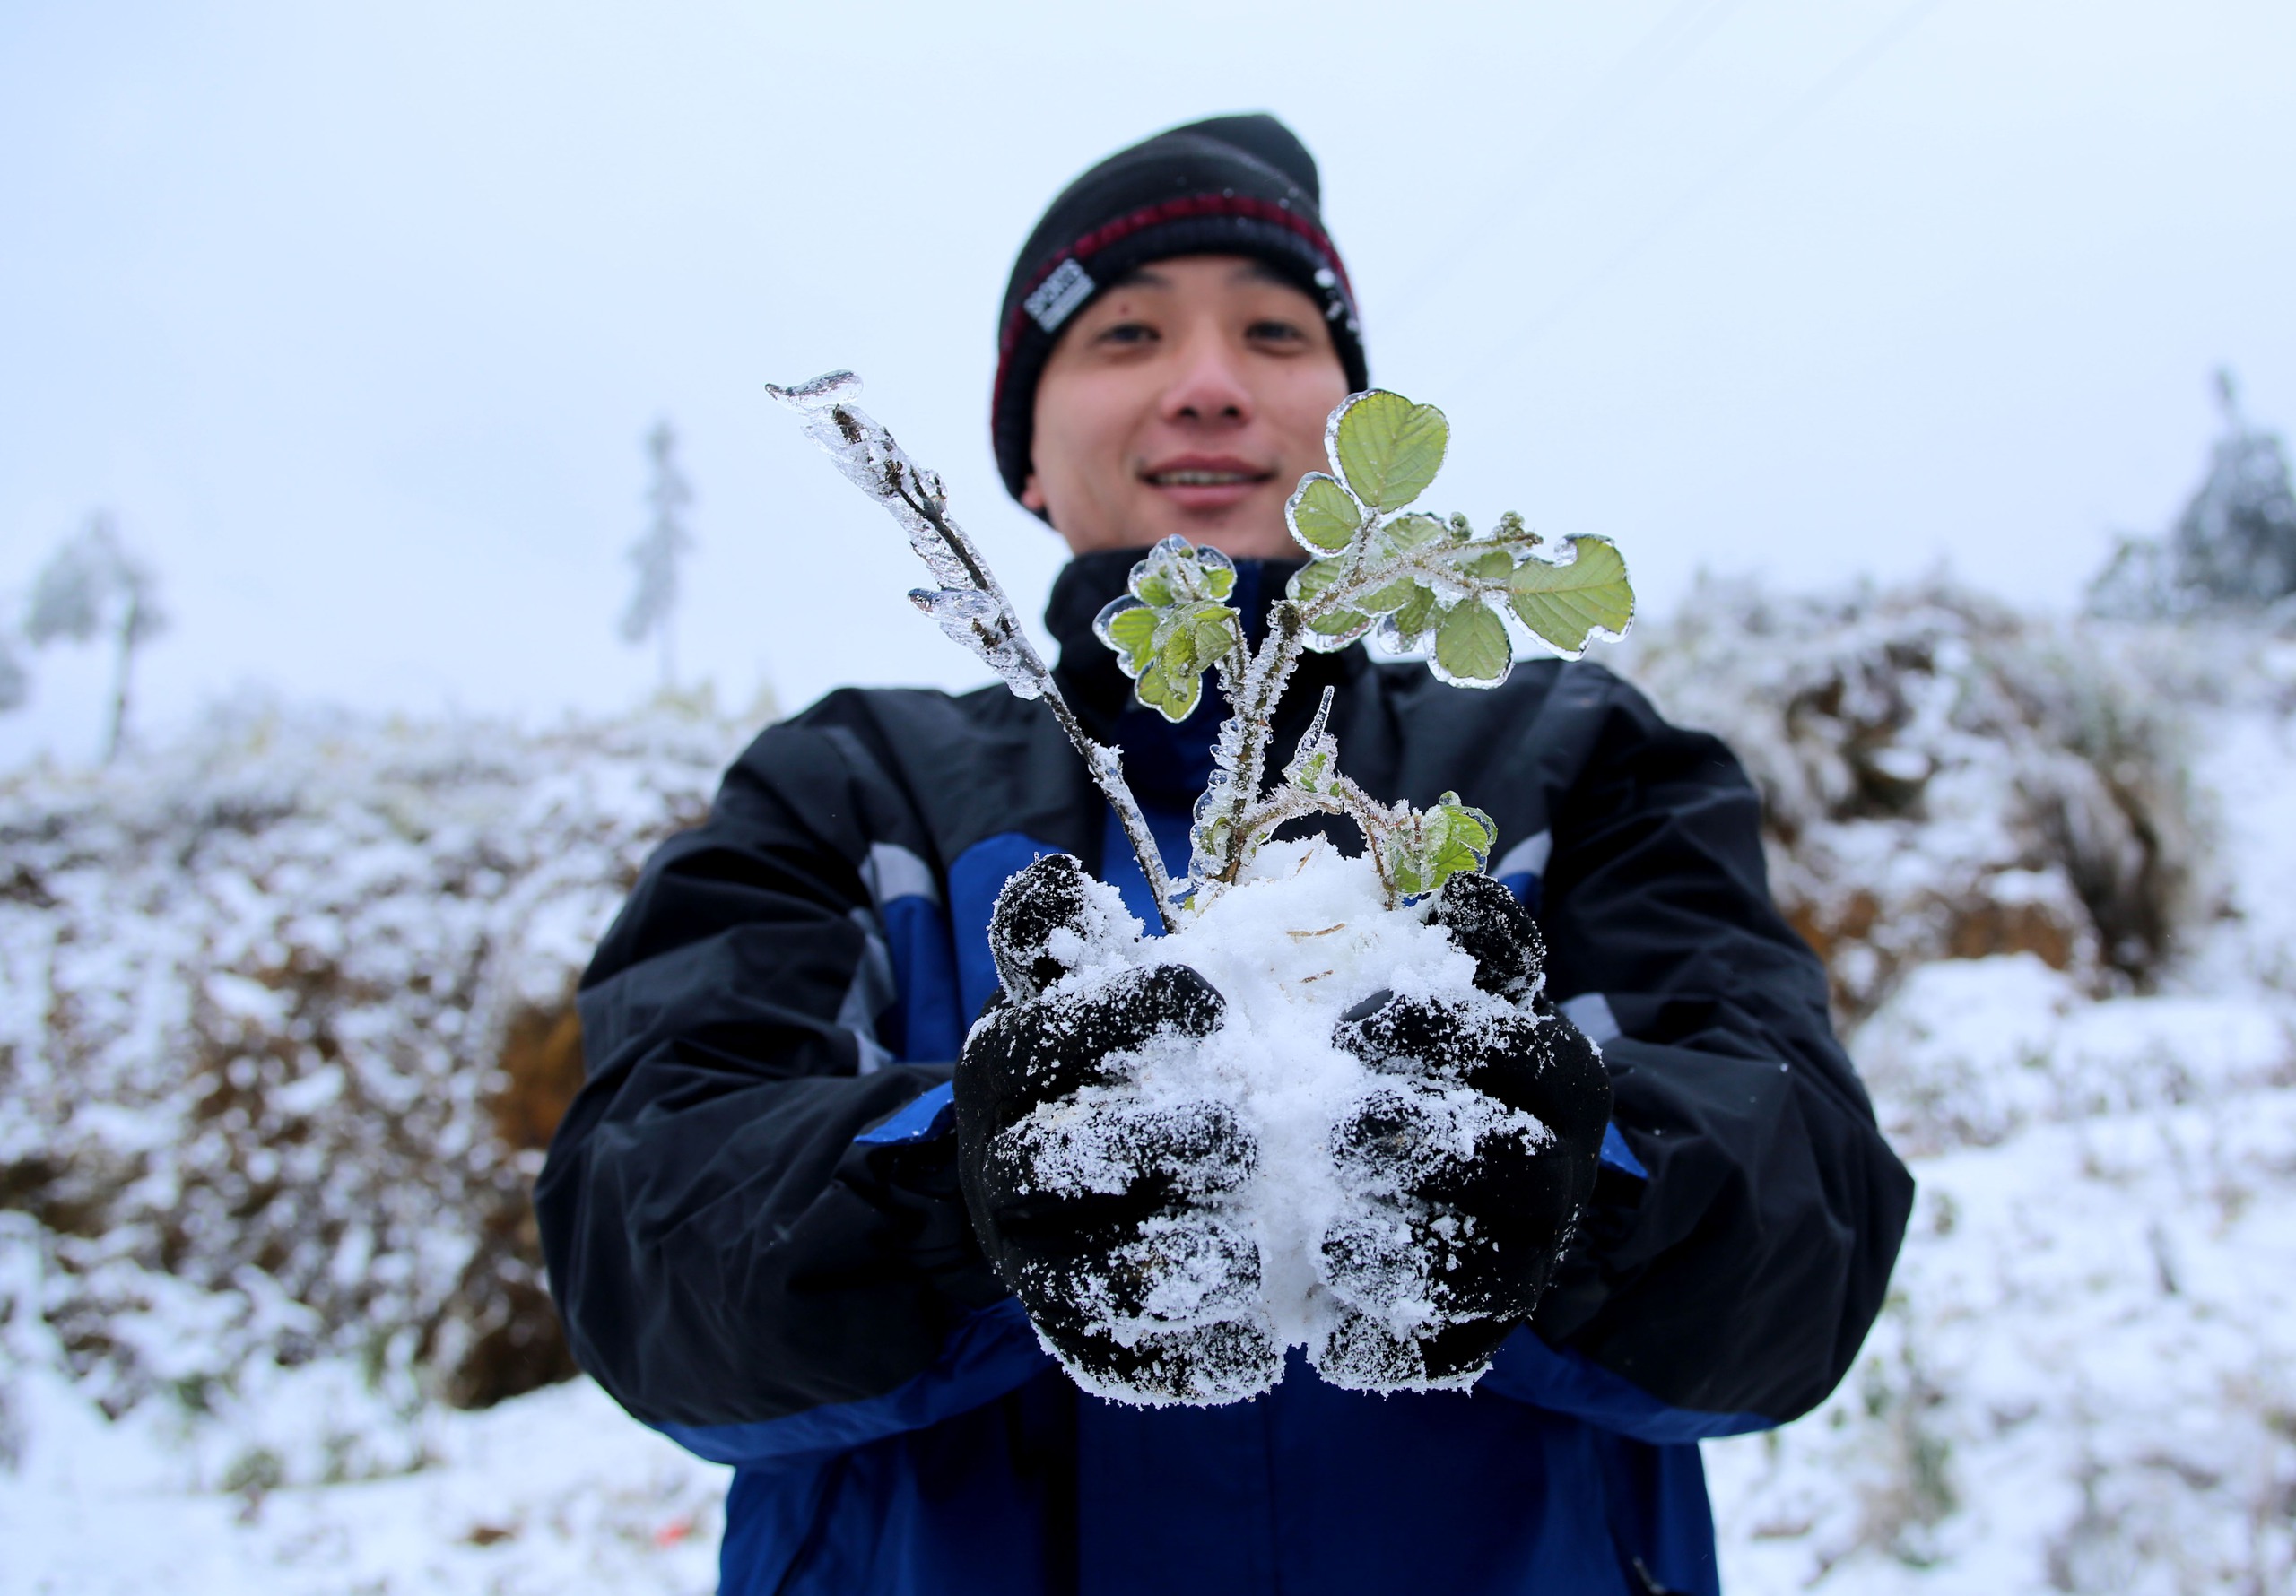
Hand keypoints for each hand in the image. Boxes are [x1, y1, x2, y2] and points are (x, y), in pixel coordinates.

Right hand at [952, 855, 1280, 1403]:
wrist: (1032, 1184)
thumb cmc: (1087, 1064)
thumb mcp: (1071, 991)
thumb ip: (1062, 937)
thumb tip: (1048, 876)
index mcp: (1001, 1072)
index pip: (1041, 1039)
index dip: (1123, 1015)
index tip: (1211, 1001)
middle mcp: (1001, 1167)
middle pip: (1059, 1161)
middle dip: (1158, 1141)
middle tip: (1247, 1128)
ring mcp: (1029, 1259)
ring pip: (1087, 1274)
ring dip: (1178, 1260)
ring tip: (1259, 1247)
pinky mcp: (1067, 1332)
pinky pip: (1116, 1359)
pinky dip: (1185, 1363)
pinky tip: (1260, 1348)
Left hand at [1315, 871, 1611, 1388]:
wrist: (1414, 1165)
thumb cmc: (1410, 1056)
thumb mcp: (1437, 986)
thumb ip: (1460, 944)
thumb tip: (1466, 890)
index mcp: (1558, 1083)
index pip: (1534, 1055)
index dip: (1446, 1037)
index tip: (1353, 1026)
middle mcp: (1558, 1176)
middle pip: (1527, 1170)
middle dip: (1434, 1148)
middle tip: (1337, 1128)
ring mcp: (1525, 1260)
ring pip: (1500, 1273)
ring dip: (1412, 1253)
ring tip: (1327, 1235)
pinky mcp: (1478, 1331)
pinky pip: (1456, 1356)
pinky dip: (1394, 1350)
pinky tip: (1325, 1331)